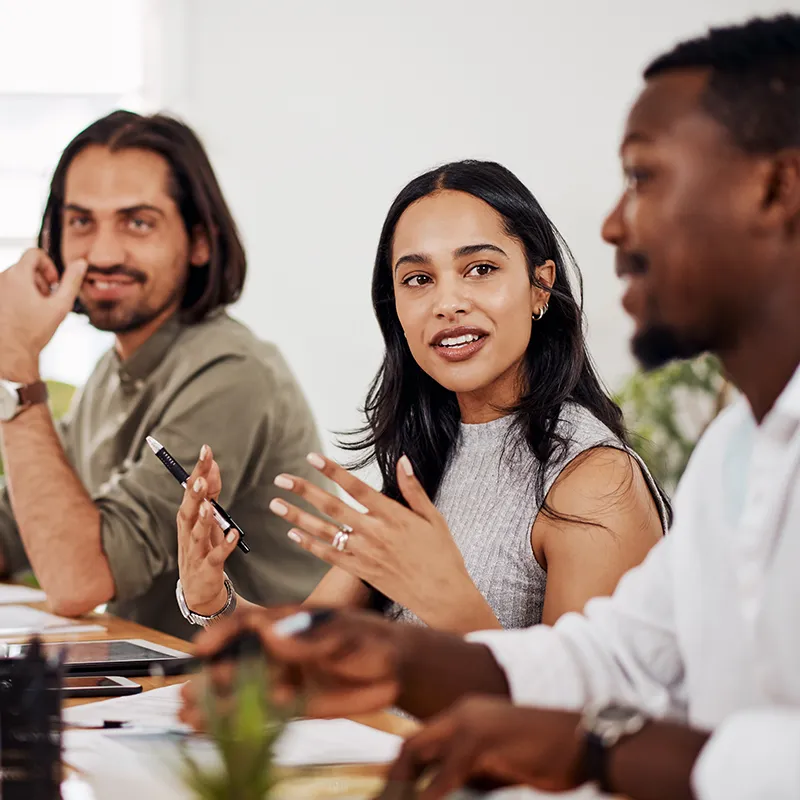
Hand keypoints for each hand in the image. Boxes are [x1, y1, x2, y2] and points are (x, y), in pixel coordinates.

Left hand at [0, 249, 86, 381]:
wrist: (10, 352)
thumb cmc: (33, 331)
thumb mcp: (60, 306)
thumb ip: (72, 282)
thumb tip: (81, 263)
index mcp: (18, 275)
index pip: (34, 254)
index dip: (48, 265)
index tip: (54, 282)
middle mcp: (2, 278)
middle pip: (26, 267)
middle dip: (41, 280)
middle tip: (48, 300)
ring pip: (16, 279)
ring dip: (30, 289)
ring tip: (37, 309)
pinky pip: (8, 289)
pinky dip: (19, 296)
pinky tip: (25, 314)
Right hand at [176, 444, 239, 615]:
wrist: (200, 590)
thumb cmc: (203, 548)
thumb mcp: (206, 518)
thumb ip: (211, 493)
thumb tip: (213, 466)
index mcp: (187, 517)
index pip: (191, 489)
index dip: (199, 470)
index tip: (206, 450)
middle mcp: (188, 531)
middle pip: (189, 509)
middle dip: (195, 493)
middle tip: (200, 477)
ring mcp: (196, 550)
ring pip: (197, 533)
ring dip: (203, 519)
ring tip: (208, 504)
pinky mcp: (208, 568)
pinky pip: (217, 555)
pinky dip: (225, 545)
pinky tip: (234, 534)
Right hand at [178, 607, 403, 726]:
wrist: (396, 669)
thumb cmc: (372, 640)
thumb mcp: (346, 635)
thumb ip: (311, 637)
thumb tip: (272, 631)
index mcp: (289, 622)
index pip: (249, 624)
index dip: (223, 635)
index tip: (203, 650)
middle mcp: (279, 648)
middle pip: (237, 659)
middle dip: (210, 676)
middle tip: (188, 694)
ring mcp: (284, 677)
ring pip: (241, 689)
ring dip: (213, 701)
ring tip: (187, 716)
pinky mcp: (291, 706)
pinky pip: (257, 713)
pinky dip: (233, 722)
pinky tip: (209, 730)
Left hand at [270, 454, 492, 630]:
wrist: (442, 596)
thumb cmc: (442, 554)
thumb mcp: (433, 517)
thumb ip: (414, 489)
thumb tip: (402, 460)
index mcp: (392, 515)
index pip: (356, 487)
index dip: (333, 471)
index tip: (313, 457)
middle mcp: (374, 533)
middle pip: (332, 507)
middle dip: (304, 490)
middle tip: (281, 478)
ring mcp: (365, 554)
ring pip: (324, 531)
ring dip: (297, 516)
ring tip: (275, 503)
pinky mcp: (360, 571)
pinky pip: (329, 556)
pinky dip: (309, 544)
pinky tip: (293, 533)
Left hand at [380, 697, 583, 799]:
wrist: (584, 741)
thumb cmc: (547, 755)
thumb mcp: (500, 766)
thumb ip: (472, 775)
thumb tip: (441, 792)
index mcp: (465, 716)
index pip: (420, 743)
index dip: (399, 772)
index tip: (386, 797)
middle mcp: (462, 714)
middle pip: (411, 745)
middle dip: (391, 779)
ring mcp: (471, 722)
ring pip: (419, 753)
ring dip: (401, 786)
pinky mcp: (483, 738)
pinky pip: (447, 771)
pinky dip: (430, 793)